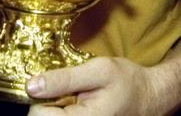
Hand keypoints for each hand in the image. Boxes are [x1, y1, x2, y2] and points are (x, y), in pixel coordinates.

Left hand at [25, 57, 165, 115]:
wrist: (149, 99)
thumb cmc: (126, 82)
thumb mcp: (98, 70)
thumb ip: (65, 78)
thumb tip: (31, 85)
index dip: (40, 96)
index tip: (53, 82)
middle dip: (47, 102)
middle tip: (68, 89)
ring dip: (55, 108)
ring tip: (73, 97)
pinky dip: (63, 111)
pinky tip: (75, 104)